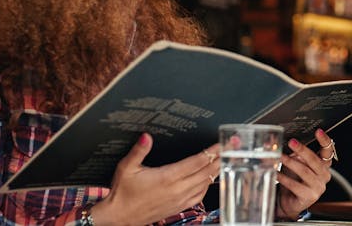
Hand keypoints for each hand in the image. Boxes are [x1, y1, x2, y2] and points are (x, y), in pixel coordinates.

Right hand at [92, 133, 218, 224]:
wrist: (120, 216)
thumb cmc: (122, 192)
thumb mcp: (126, 168)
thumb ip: (138, 151)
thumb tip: (146, 136)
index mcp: (167, 177)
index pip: (197, 162)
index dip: (212, 152)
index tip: (222, 143)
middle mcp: (177, 189)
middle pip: (206, 172)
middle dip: (220, 158)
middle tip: (231, 147)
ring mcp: (179, 199)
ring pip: (205, 184)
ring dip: (215, 171)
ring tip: (224, 159)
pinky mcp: (178, 207)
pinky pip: (199, 196)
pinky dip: (207, 186)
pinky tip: (210, 179)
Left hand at [275, 129, 335, 218]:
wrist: (290, 202)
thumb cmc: (294, 180)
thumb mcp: (294, 163)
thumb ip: (290, 153)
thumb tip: (272, 142)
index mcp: (324, 165)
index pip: (328, 150)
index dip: (324, 140)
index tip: (318, 131)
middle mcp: (324, 175)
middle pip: (315, 160)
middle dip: (302, 150)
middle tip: (292, 143)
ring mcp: (318, 187)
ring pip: (305, 172)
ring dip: (291, 163)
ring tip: (280, 157)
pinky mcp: (310, 196)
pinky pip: (295, 185)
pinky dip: (284, 178)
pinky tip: (277, 174)